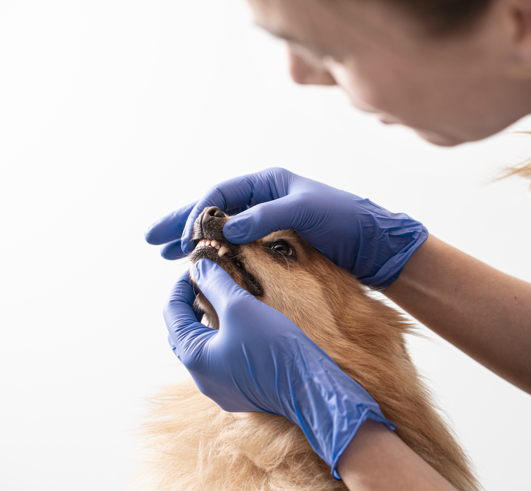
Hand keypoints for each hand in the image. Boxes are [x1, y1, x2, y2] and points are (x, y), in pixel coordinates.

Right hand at [145, 167, 427, 287]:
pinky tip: (204, 266)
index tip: (182, 236)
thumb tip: (227, 227)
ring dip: (195, 241)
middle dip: (183, 224)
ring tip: (167, 255)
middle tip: (152, 241)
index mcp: (270, 183)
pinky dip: (218, 255)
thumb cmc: (348, 221)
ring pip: (222, 229)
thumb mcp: (307, 211)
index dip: (197, 213)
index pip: (222, 194)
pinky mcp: (276, 244)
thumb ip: (267, 216)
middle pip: (214, 209)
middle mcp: (265, 199)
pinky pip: (238, 247)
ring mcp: (269, 222)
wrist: (377, 246)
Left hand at [163, 259, 394, 477]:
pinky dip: (225, 340)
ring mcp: (220, 388)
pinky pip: (223, 361)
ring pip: (205, 348)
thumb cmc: (272, 347)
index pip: (172, 313)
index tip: (198, 268)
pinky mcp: (240, 392)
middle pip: (184, 332)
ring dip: (208, 323)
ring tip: (225, 302)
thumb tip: (199, 267)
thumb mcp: (241, 306)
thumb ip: (216, 284)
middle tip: (209, 283)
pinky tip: (243, 329)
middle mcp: (201, 377)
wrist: (307, 387)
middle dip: (192, 305)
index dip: (182, 285)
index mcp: (194, 357)